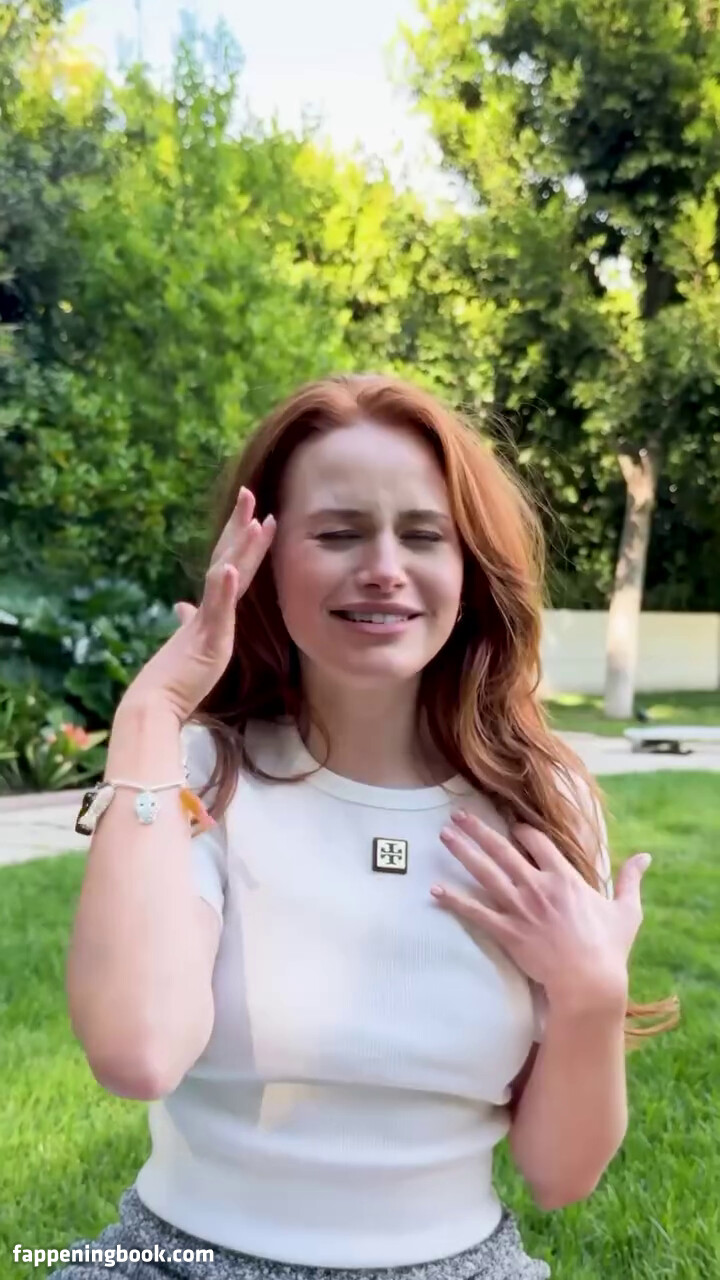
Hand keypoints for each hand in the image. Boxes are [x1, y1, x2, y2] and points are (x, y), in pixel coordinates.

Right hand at [122, 487, 275, 722]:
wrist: (156, 701)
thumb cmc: (174, 676)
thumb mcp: (189, 642)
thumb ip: (189, 621)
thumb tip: (182, 607)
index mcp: (208, 608)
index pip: (227, 565)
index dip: (240, 539)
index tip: (255, 514)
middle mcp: (208, 608)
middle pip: (226, 558)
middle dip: (239, 526)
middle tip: (249, 493)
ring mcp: (208, 621)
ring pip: (225, 576)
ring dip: (239, 548)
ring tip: (254, 520)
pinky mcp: (208, 639)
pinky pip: (217, 609)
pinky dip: (225, 587)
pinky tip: (233, 568)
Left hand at [432, 811, 650, 1011]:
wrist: (590, 982)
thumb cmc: (610, 948)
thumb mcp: (627, 910)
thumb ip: (631, 880)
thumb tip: (646, 857)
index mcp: (565, 878)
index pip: (538, 842)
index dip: (523, 830)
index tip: (511, 824)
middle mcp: (538, 886)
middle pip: (503, 850)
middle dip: (479, 830)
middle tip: (457, 815)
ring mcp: (520, 908)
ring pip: (485, 872)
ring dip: (463, 851)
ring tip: (444, 835)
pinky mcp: (508, 931)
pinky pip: (476, 912)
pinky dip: (454, 900)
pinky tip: (434, 889)